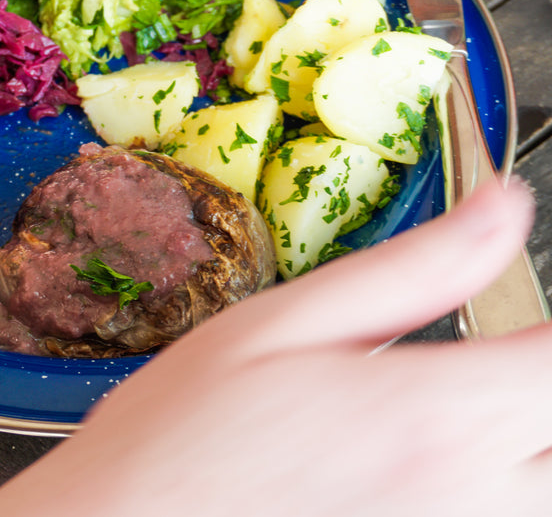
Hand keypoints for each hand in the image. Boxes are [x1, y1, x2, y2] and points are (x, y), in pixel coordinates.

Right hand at [0, 177, 550, 515]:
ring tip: (439, 418)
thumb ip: (412, 270)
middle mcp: (465, 498)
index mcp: (434, 418)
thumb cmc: (182, 436)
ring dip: (516, 444)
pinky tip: (408, 468)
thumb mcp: (281, 324)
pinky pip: (490, 514)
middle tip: (484, 365)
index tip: (523, 313)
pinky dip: (479, 483)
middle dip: (533, 389)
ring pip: (536, 484)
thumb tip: (498, 212)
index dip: (547, 326)